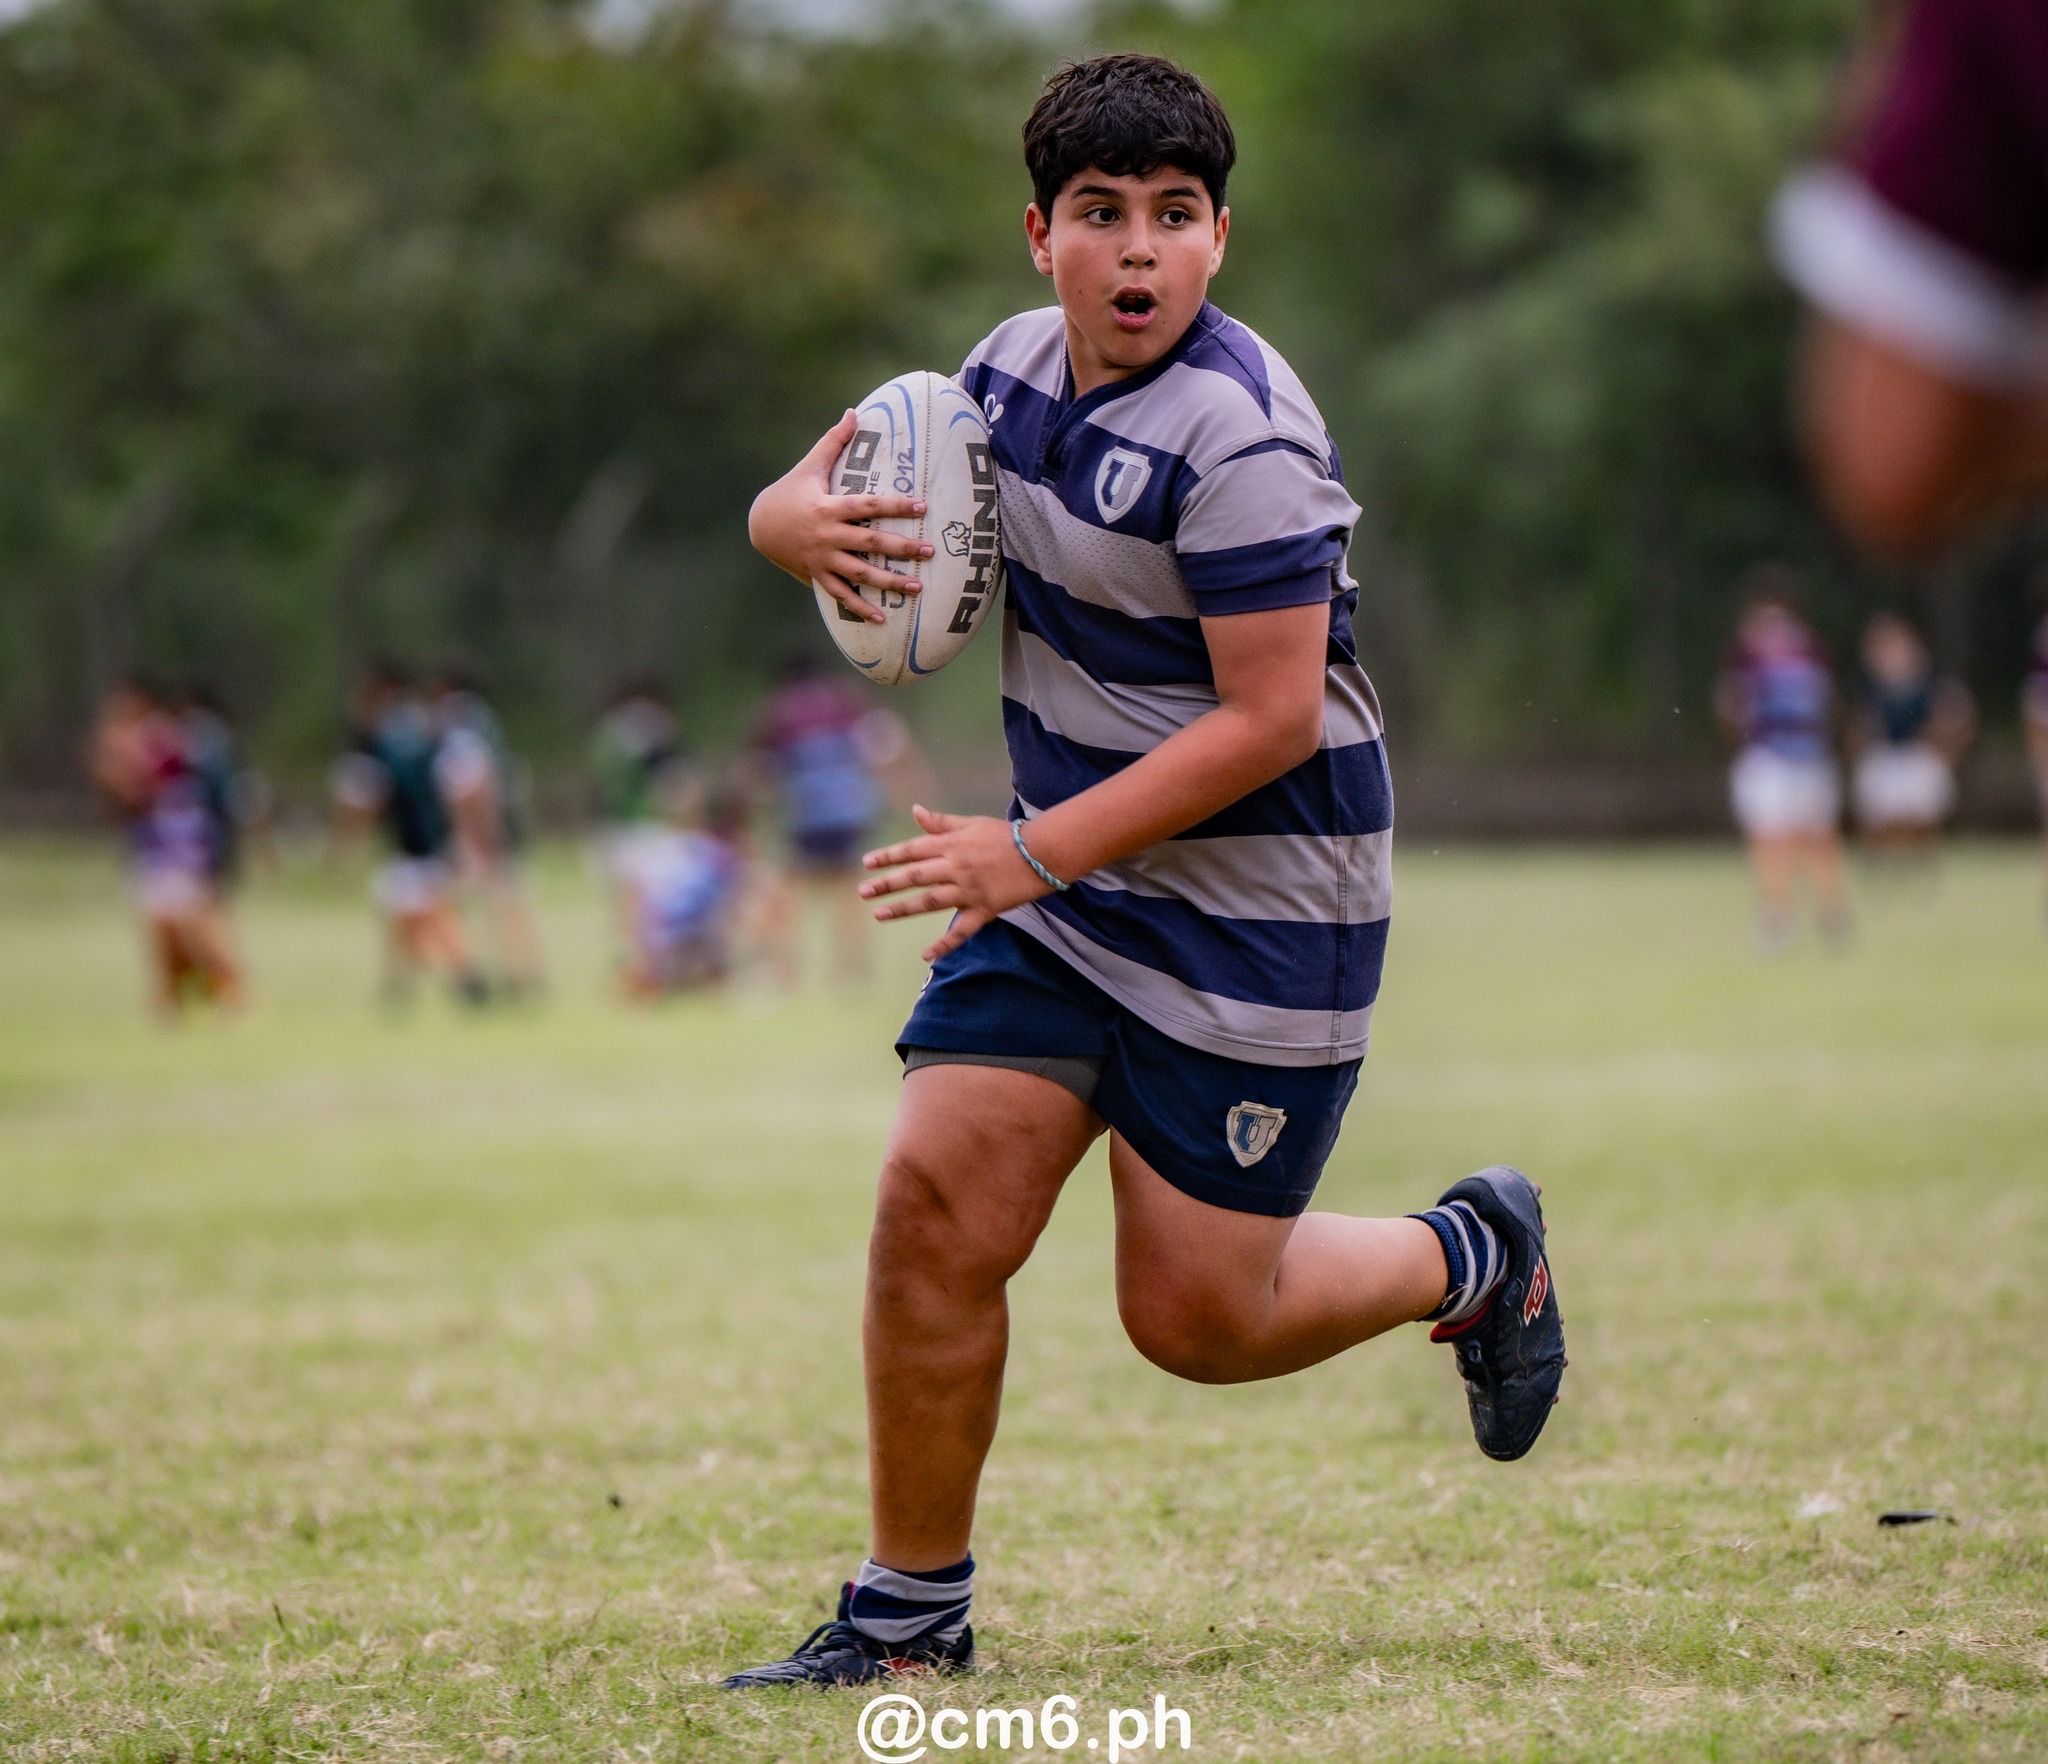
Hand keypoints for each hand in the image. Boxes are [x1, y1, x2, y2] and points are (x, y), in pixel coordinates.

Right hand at [748, 410, 933, 623]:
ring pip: (860, 574)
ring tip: (918, 588)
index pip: (868, 506)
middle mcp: (828, 536)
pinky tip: (883, 618)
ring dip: (890, 583)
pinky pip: (841, 595)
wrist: (760, 526)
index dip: (895, 506)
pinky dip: (861, 607)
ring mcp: (823, 559)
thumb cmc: (790, 492)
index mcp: (829, 508)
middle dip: (902, 548)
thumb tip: (853, 411)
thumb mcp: (809, 466)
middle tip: (931, 551)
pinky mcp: (818, 576)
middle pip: (870, 544)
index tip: (922, 506)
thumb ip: (834, 441)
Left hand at [860, 805, 1052, 961]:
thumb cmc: (1005, 836)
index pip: (912, 850)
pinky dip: (945, 944)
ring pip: (929, 901)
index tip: (867, 864)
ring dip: (903, 908)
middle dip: (886, 884)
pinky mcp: (984, 909)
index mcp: (951, 844)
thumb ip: (941, 822)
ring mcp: (969, 890)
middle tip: (863, 892)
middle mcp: (956, 867)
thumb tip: (915, 810)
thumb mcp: (971, 823)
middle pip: (914, 876)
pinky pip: (962, 930)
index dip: (888, 856)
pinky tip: (926, 955)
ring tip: (879, 915)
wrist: (1042, 852)